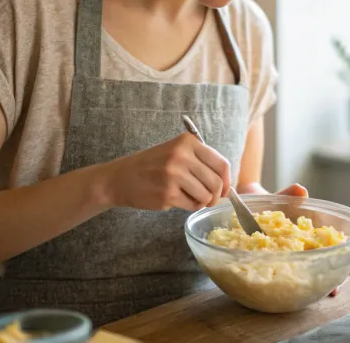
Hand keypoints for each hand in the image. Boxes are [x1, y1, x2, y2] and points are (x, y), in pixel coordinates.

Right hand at [99, 132, 230, 211]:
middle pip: (216, 182)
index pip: (221, 163)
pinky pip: (192, 205)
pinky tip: (179, 200)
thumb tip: (226, 183)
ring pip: (206, 196)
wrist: (121, 178)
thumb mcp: (176, 151)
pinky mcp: (167, 194)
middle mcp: (181, 156)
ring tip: (191, 198)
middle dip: (216, 195)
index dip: (228, 180)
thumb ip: (200, 161)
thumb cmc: (152, 166)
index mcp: (187, 142)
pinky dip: (190, 206)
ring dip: (202, 201)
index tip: (226, 190)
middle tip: (209, 199)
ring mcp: (174, 175)